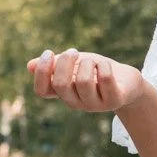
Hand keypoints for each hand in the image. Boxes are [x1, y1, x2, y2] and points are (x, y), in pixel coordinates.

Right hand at [28, 47, 143, 113]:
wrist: (128, 82)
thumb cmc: (97, 71)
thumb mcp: (74, 64)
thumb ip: (55, 65)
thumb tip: (29, 66)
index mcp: (63, 93)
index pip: (42, 91)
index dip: (42, 72)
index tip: (49, 52)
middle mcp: (76, 102)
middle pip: (61, 84)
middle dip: (66, 62)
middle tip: (74, 51)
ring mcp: (95, 104)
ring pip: (83, 82)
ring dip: (87, 63)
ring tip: (94, 61)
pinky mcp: (114, 101)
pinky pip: (105, 80)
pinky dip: (103, 66)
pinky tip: (106, 65)